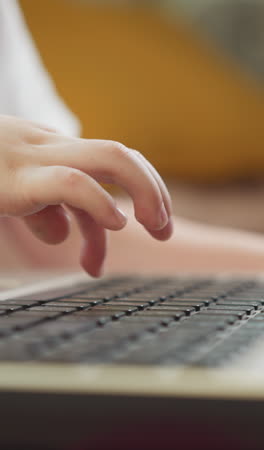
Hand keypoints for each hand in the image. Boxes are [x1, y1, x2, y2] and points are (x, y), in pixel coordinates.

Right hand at [0, 115, 172, 275]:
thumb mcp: (15, 192)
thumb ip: (43, 211)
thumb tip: (63, 233)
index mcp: (52, 151)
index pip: (113, 160)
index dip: (144, 188)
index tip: (156, 223)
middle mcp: (50, 147)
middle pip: (121, 156)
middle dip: (154, 190)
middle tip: (164, 231)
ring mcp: (36, 158)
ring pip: (111, 157)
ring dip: (146, 191)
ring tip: (156, 226)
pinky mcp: (18, 180)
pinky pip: (72, 183)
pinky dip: (101, 203)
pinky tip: (114, 222)